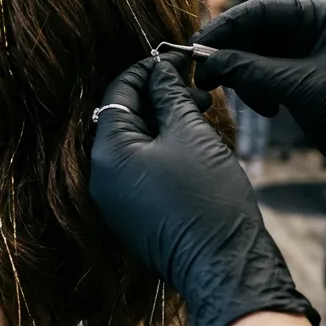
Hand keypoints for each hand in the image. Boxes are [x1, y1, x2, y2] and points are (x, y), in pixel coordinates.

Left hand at [90, 56, 316, 325]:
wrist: (224, 266)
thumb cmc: (209, 198)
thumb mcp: (191, 134)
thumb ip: (169, 96)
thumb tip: (159, 69)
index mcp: (108, 152)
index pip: (118, 92)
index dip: (147, 70)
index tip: (174, 59)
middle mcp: (101, 177)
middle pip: (123, 119)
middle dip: (158, 98)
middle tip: (195, 91)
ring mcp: (114, 200)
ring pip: (134, 145)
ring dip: (163, 124)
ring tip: (200, 116)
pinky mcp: (132, 216)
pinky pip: (140, 171)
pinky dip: (162, 151)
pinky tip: (193, 145)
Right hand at [191, 0, 325, 211]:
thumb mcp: (301, 87)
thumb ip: (252, 71)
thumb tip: (207, 62)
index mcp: (323, 15)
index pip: (261, 10)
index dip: (226, 26)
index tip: (197, 46)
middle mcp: (312, 27)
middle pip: (254, 32)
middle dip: (232, 56)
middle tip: (207, 78)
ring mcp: (305, 52)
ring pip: (254, 55)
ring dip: (245, 78)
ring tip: (254, 103)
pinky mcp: (299, 76)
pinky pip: (262, 74)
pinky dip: (257, 90)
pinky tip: (270, 110)